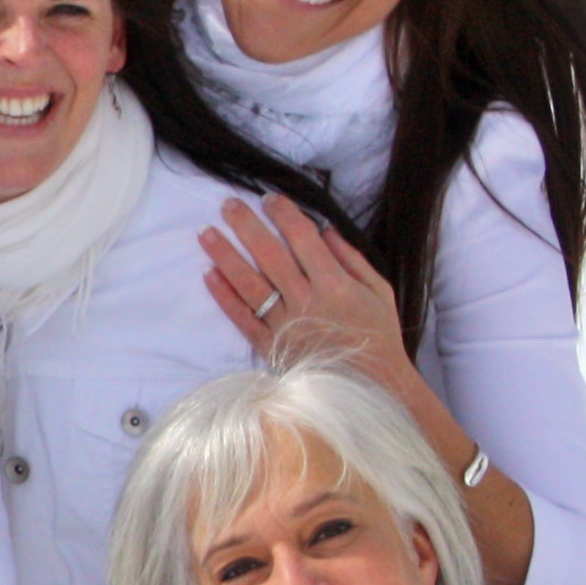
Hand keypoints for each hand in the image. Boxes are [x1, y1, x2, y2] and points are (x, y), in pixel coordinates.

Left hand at [202, 196, 410, 391]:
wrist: (372, 386)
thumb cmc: (378, 334)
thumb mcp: (379, 291)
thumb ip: (351, 258)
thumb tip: (325, 229)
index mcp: (335, 284)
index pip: (303, 239)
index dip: (284, 215)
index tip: (269, 198)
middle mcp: (307, 300)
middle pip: (270, 255)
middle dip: (247, 226)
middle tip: (227, 204)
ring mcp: (286, 324)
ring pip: (250, 284)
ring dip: (226, 257)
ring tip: (206, 234)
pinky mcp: (272, 345)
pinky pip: (243, 318)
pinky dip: (225, 297)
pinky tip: (209, 275)